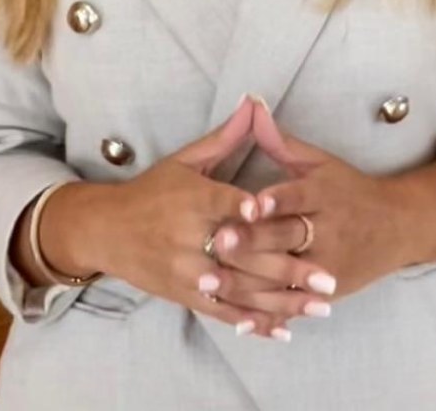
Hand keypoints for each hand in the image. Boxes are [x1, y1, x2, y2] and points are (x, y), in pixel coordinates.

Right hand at [66, 97, 328, 337]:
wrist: (106, 230)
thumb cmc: (151, 190)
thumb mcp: (184, 159)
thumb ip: (224, 137)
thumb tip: (254, 104)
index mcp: (191, 200)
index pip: (221, 204)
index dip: (244, 208)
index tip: (270, 212)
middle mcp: (188, 240)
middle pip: (240, 257)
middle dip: (287, 269)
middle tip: (329, 278)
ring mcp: (187, 273)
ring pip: (239, 291)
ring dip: (282, 303)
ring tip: (320, 308)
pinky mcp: (184, 295)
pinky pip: (222, 313)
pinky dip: (253, 323)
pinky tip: (283, 330)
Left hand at [216, 99, 407, 300]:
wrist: (398, 227)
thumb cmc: (350, 189)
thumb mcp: (320, 162)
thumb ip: (283, 142)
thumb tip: (253, 108)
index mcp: (325, 195)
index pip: (298, 197)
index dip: (275, 201)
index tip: (249, 204)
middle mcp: (329, 231)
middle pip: (288, 238)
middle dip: (252, 242)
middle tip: (217, 241)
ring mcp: (329, 266)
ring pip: (284, 276)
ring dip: (247, 280)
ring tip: (209, 280)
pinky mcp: (329, 292)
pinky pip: (294, 303)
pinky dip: (267, 311)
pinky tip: (235, 318)